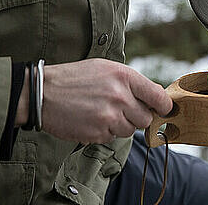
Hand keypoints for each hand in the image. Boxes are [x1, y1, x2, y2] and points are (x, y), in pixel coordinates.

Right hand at [16, 59, 171, 143]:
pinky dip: (105, 132)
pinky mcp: (98, 133)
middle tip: (121, 110)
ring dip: (120, 125)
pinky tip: (91, 120)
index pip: (159, 97)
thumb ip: (132, 82)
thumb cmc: (76, 78)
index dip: (164, 106)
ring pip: (130, 130)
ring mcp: (109, 117)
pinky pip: (112, 138)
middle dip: (137, 116)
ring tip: (102, 112)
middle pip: (146, 118)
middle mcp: (120, 97)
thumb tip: (156, 96)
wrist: (43, 93)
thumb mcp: (106, 68)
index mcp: (125, 77)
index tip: (163, 110)